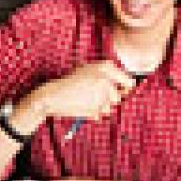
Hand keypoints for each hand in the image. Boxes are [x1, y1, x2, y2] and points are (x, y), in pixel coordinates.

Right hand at [19, 61, 133, 122]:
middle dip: (110, 100)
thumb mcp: (86, 71)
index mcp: (106, 66)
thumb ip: (105, 76)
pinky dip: (93, 113)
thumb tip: (128, 87)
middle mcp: (107, 78)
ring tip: (84, 101)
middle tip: (95, 99)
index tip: (122, 93)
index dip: (125, 89)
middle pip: (120, 96)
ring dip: (101, 107)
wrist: (52, 95)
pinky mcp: (97, 107)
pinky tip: (80, 106)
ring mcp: (103, 93)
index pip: (128, 81)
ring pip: (110, 107)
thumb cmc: (68, 83)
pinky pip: (101, 114)